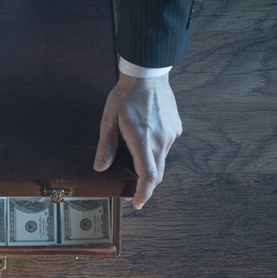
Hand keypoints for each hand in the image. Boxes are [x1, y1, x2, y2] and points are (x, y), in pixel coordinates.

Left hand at [93, 72, 181, 209]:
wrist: (147, 75)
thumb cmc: (125, 96)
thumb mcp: (109, 120)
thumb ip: (106, 146)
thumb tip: (100, 168)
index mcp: (142, 140)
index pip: (148, 176)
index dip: (143, 193)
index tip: (137, 203)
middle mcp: (160, 140)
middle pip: (157, 173)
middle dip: (146, 185)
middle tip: (133, 190)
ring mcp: (171, 134)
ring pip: (161, 159)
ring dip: (150, 165)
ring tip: (134, 157)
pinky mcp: (176, 128)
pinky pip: (166, 146)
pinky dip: (155, 150)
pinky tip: (145, 138)